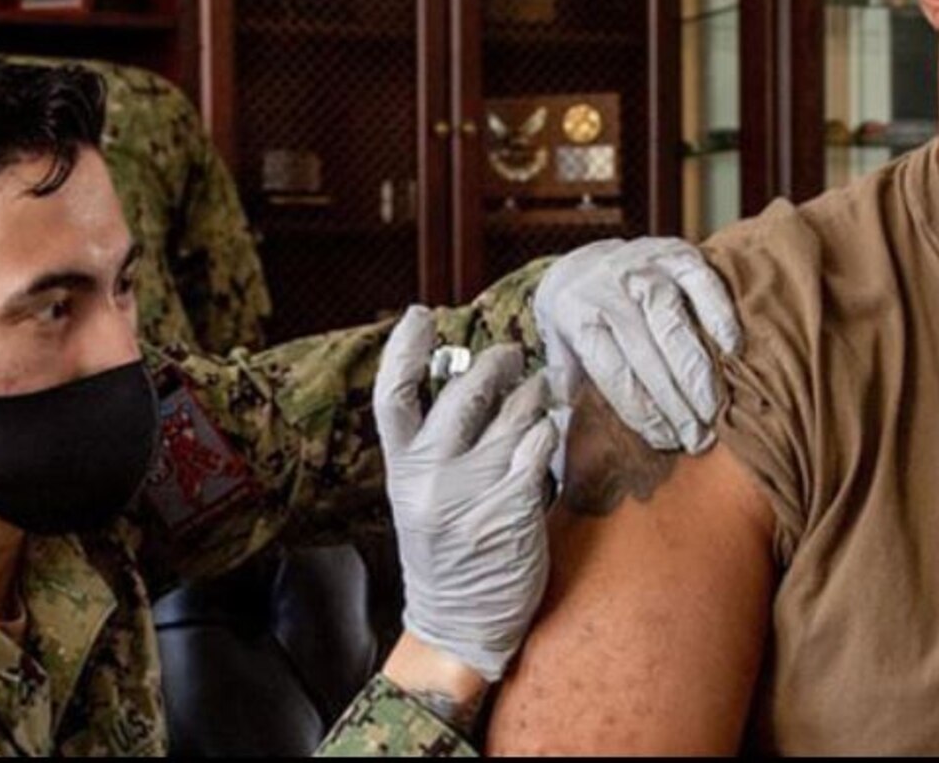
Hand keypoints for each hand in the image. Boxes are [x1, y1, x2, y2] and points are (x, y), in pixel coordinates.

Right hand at [374, 307, 560, 682]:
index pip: (391, 396)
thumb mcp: (420, 497)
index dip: (403, 349)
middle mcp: (430, 478)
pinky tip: (547, 432)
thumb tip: (460, 376)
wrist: (460, 624)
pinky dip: (545, 433)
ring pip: (509, 417)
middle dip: (493, 364)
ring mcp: (470, 494)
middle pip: (461, 394)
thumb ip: (434, 446)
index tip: (420, 313)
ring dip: (529, 393)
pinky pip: (536, 449)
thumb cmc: (446, 552)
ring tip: (538, 387)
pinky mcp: (511, 509)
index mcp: (401, 471)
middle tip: (510, 354)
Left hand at [534, 237, 741, 452]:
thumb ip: (566, 389)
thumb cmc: (578, 320)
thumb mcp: (559, 350)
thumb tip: (563, 451)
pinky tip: (733, 349)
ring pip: (673, 321)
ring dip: (697, 369)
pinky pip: (702, 282)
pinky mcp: (676, 251)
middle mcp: (608, 289)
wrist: (584, 259)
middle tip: (699, 438)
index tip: (666, 441)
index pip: (615, 373)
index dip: (642, 411)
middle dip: (675, 402)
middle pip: (646, 353)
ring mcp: (643, 267)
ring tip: (715, 408)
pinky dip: (719, 314)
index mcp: (577, 316)